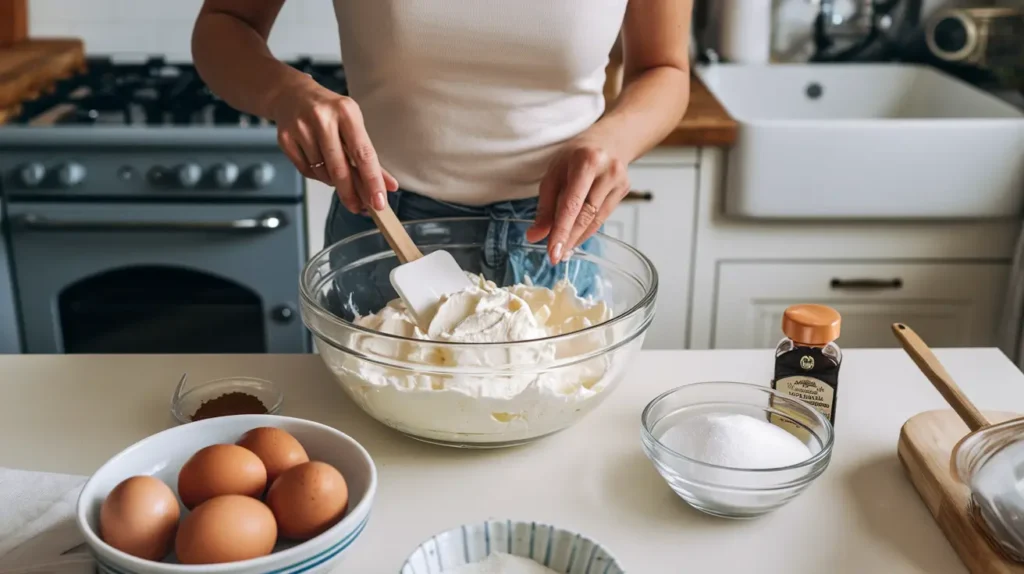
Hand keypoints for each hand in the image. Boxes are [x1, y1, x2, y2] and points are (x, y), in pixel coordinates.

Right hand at [269, 78, 398, 212]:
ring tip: (336, 173)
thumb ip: (370, 157)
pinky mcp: (285, 138)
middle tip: (359, 207)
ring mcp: (301, 128)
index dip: (372, 181)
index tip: (379, 202)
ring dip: (333, 181)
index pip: (363, 153)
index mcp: (346, 112)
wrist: (292, 95)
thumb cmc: (329, 112)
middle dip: (351, 193)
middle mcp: (322, 118)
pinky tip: (320, 165)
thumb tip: (390, 185)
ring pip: (322, 172)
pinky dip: (317, 175)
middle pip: (340, 167)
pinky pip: (306, 171)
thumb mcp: (353, 126)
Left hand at [526, 138, 629, 264]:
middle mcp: (607, 171)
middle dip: (568, 238)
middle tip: (554, 256)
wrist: (609, 140)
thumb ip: (545, 205)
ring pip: (596, 220)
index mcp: (586, 162)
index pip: (572, 204)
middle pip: (586, 215)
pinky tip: (576, 239)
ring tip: (562, 251)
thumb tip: (536, 235)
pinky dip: (587, 231)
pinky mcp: (625, 192)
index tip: (552, 251)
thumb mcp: (554, 172)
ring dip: (577, 238)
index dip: (561, 230)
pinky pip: (603, 218)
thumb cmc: (577, 155)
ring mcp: (620, 182)